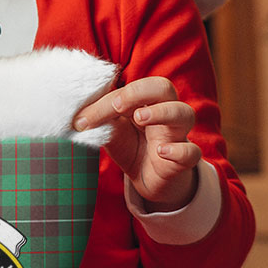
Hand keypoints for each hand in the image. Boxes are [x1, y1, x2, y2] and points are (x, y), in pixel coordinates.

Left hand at [73, 76, 199, 210]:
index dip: (107, 101)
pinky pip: (191, 152)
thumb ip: (100, 120)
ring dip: (162, 112)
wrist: (149, 180)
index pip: (131, 89)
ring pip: (184, 114)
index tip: (83, 120)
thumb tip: (76, 115)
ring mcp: (177, 135)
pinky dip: (179, 150)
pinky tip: (161, 151)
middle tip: (117, 106)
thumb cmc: (132, 147)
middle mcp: (165, 112)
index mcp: (146, 101)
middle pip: (164, 87)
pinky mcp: (184, 160)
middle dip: (139, 92)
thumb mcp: (112, 132)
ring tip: (140, 118)